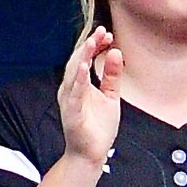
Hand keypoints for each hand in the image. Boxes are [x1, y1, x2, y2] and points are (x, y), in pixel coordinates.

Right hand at [58, 26, 123, 166]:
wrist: (91, 154)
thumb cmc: (98, 126)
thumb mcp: (110, 96)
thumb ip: (112, 75)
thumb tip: (115, 52)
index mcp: (79, 85)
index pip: (85, 59)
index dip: (94, 45)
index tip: (107, 33)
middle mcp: (71, 90)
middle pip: (78, 62)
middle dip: (89, 46)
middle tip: (101, 31)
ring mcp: (70, 101)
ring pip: (74, 74)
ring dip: (82, 57)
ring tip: (92, 42)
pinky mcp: (72, 113)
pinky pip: (75, 94)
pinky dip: (79, 80)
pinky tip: (85, 67)